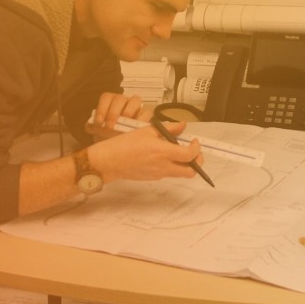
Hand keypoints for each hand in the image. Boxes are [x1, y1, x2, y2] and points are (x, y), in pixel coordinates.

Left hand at [87, 92, 152, 139]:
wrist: (124, 143)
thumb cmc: (110, 134)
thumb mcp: (100, 132)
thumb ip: (94, 128)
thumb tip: (90, 126)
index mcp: (111, 102)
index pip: (106, 97)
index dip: (102, 108)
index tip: (99, 123)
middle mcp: (124, 101)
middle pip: (119, 98)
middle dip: (113, 113)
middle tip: (109, 127)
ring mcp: (136, 107)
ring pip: (135, 100)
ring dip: (128, 112)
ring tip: (124, 125)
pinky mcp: (146, 115)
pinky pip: (146, 112)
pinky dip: (141, 120)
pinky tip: (136, 129)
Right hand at [87, 121, 202, 182]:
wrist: (108, 161)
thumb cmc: (124, 144)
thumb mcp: (146, 130)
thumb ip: (168, 128)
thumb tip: (182, 126)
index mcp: (162, 152)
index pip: (189, 155)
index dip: (196, 149)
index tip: (193, 141)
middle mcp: (163, 166)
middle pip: (190, 172)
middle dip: (196, 162)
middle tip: (192, 151)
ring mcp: (158, 174)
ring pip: (180, 174)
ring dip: (184, 164)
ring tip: (178, 152)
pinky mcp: (152, 178)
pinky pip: (168, 173)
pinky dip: (172, 165)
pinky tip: (162, 156)